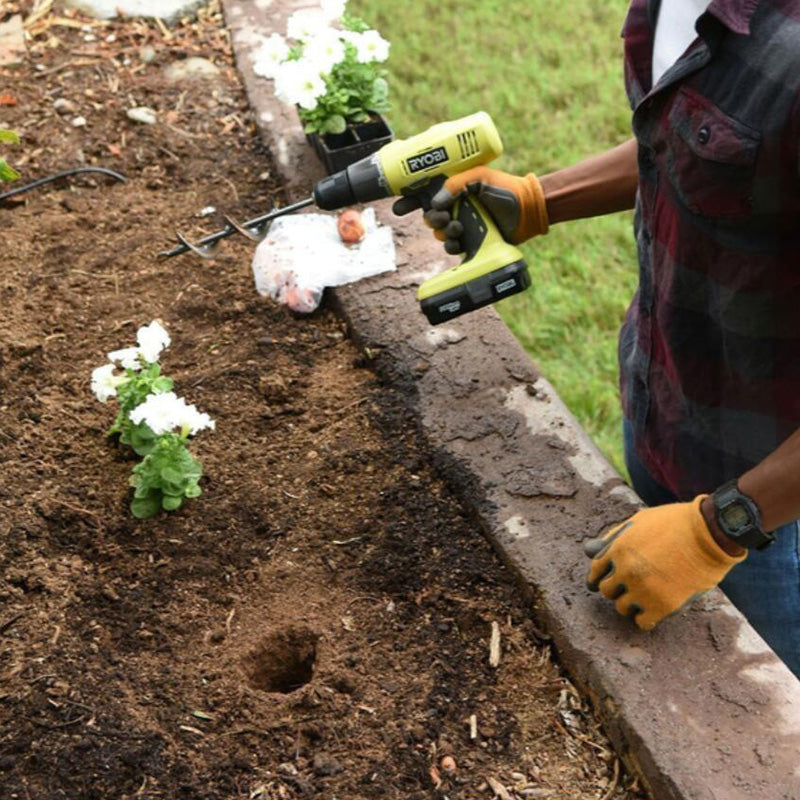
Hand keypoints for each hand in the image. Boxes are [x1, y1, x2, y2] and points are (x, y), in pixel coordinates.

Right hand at [391, 166, 548, 253]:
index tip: (398, 207)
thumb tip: (436, 202)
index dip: (409, 201)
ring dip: (443, 232)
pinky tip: (459, 241)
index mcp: (454, 189)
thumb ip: (457, 184)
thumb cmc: (506, 188)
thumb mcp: (480, 177)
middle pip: (429, 217)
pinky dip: (451, 245)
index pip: (425, 194)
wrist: (528, 210)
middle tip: (441, 218)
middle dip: (430, 219)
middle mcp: (456, 207)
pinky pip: (451, 247)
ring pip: (439, 233)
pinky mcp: (470, 242)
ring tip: (458, 228)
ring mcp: (463, 225)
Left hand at [583, 496, 746, 629]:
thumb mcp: (638, 522)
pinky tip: (653, 611)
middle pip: (606, 591)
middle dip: (615, 589)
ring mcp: (642, 589)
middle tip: (629, 587)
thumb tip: (588, 550)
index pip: (595, 570)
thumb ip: (612, 538)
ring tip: (644, 598)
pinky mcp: (663, 605)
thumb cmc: (675, 523)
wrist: (710, 533)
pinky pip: (642, 622)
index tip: (603, 582)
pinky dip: (645, 619)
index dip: (598, 577)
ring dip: (630, 604)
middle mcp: (625, 571)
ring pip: (622, 608)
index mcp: (617, 548)